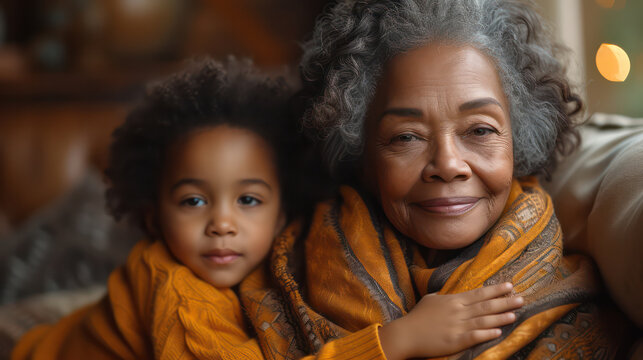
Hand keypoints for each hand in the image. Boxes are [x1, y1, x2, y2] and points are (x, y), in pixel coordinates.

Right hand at [378, 282, 522, 359]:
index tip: (510, 286)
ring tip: (515, 314)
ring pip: (483, 320)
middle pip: (485, 305)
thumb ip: (445, 297)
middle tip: (521, 298)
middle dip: (505, 302)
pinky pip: (474, 336)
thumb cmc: (417, 317)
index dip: (495, 290)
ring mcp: (457, 326)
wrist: (406, 334)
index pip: (479, 293)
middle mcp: (458, 311)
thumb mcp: (431, 300)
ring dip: (501, 317)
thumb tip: (453, 295)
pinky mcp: (455, 341)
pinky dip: (487, 333)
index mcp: (453, 300)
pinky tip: (498, 332)